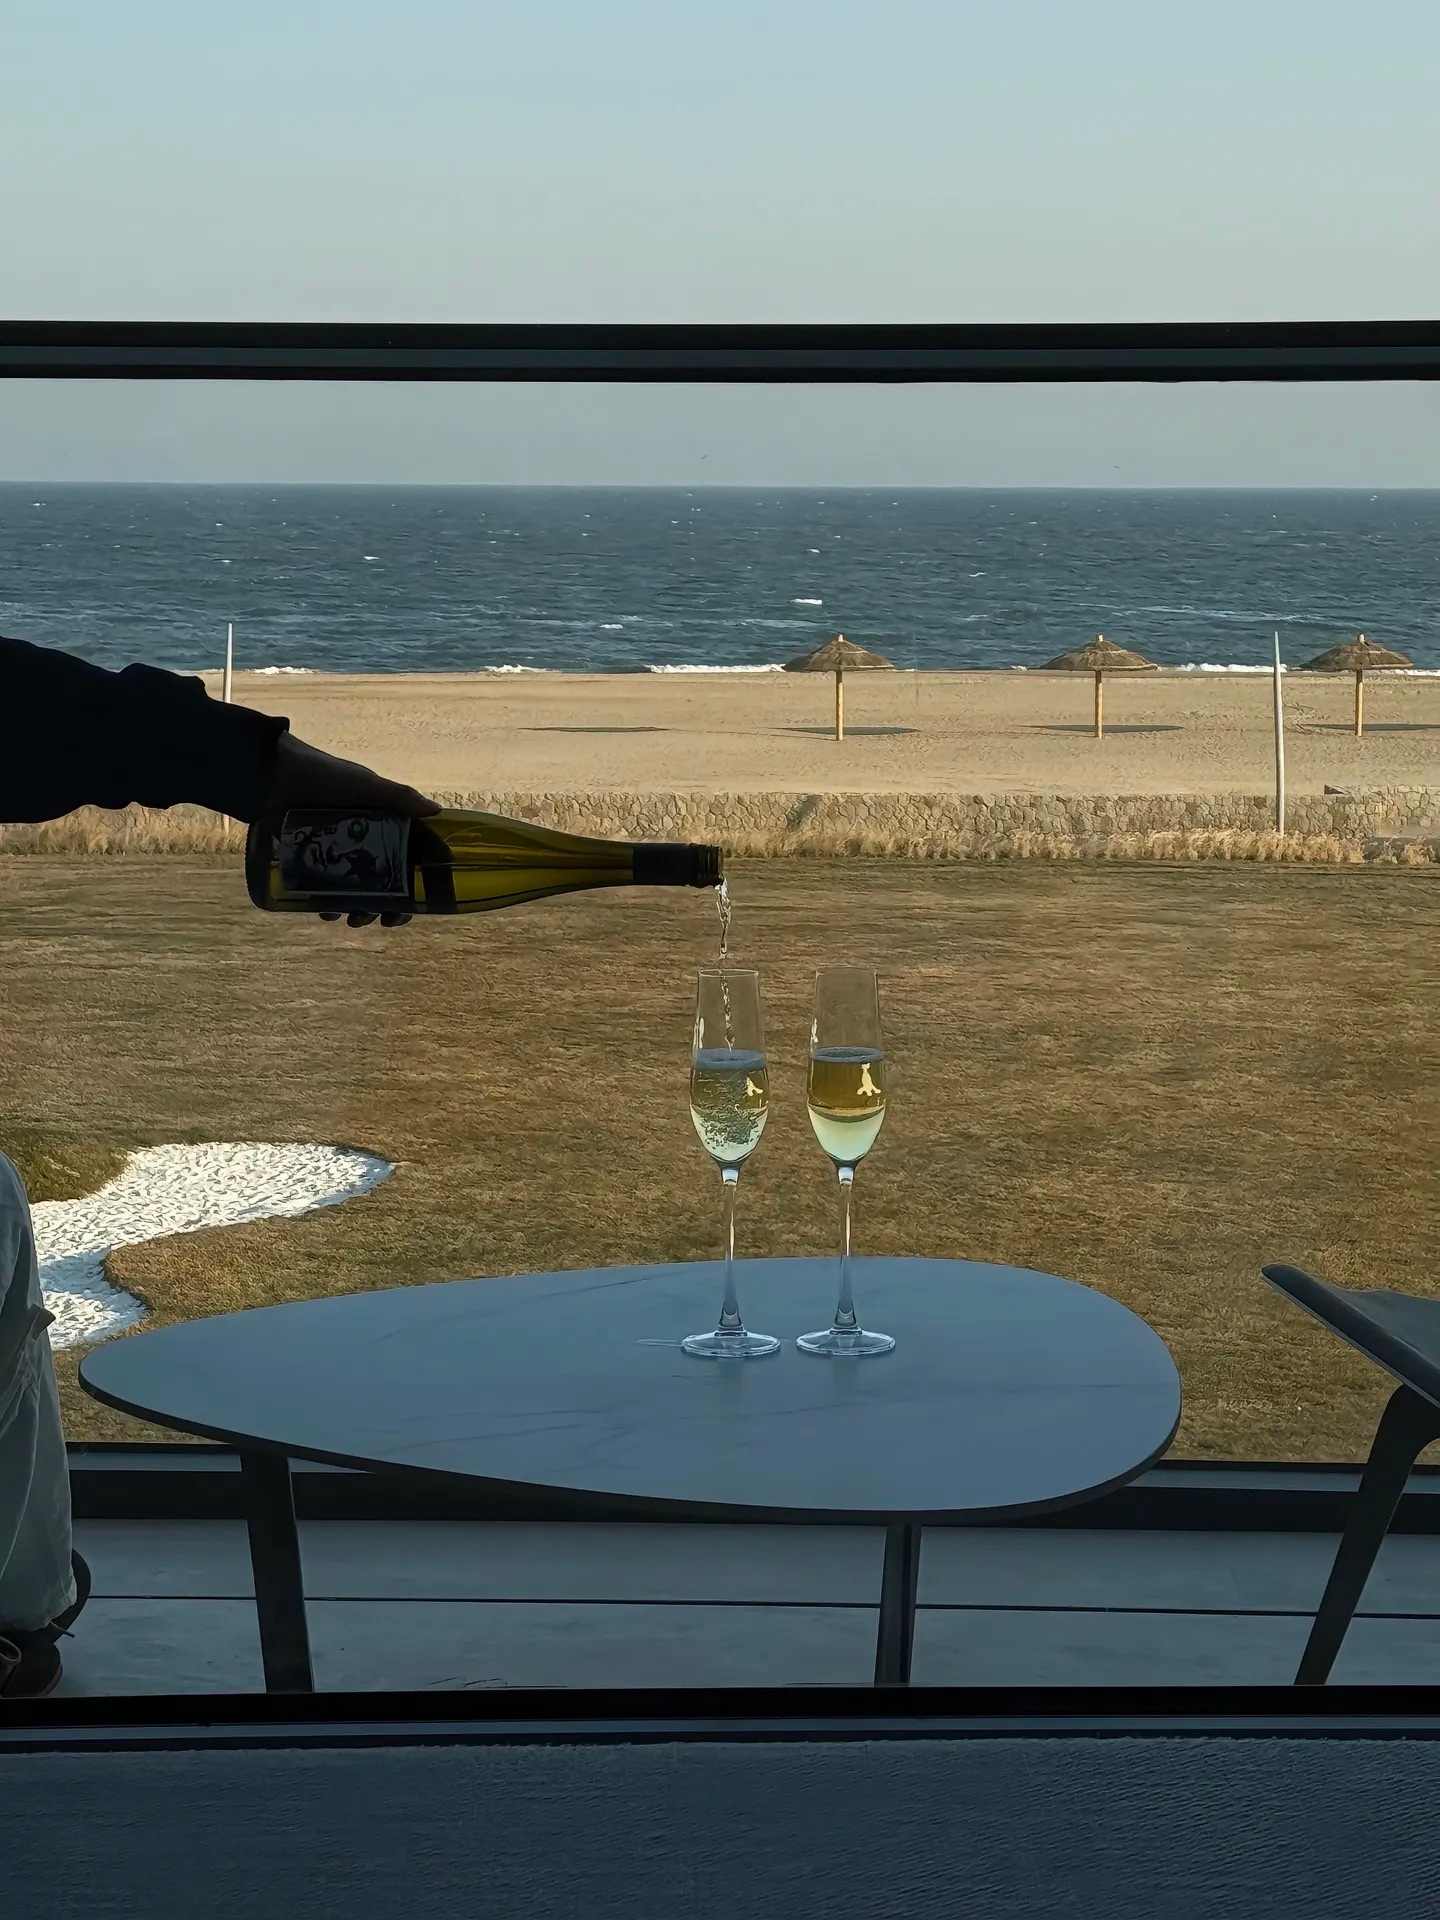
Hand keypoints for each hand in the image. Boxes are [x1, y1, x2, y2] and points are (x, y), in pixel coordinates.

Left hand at [262, 734, 438, 927]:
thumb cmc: (326, 776)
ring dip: (357, 909)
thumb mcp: (366, 785)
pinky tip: (325, 910)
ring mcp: (335, 852)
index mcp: (383, 825)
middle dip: (386, 905)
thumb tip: (435, 811)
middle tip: (383, 920)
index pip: (407, 860)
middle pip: (383, 882)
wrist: (274, 773)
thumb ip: (399, 798)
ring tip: (354, 920)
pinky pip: (321, 888)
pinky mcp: (309, 859)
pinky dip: (325, 903)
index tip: (417, 904)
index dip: (415, 883)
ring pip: (353, 890)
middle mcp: (363, 841)